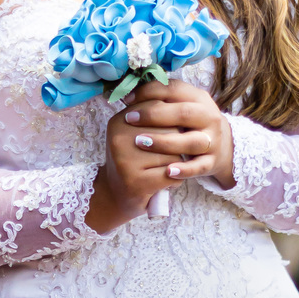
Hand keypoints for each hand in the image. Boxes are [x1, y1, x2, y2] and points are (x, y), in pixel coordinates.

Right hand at [86, 79, 233, 233]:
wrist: (116, 194)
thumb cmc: (134, 159)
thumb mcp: (136, 132)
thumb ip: (153, 113)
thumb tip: (182, 102)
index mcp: (119, 121)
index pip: (160, 109)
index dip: (171, 123)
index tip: (165, 134)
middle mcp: (118, 139)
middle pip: (171, 131)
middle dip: (176, 144)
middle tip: (165, 155)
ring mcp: (125, 162)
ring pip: (174, 154)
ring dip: (177, 164)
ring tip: (163, 169)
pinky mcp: (136, 183)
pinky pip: (172, 175)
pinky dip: (175, 180)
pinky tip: (166, 181)